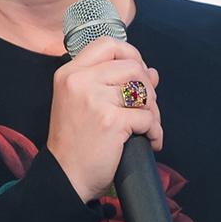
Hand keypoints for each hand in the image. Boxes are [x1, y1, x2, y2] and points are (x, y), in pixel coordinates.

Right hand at [46, 36, 162, 202]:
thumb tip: (152, 72)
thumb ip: (114, 84)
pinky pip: (148, 118)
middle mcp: (79, 81)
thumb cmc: (75, 144)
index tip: (139, 72)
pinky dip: (155, 132)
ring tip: (149, 126)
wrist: (65, 177)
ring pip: (143, 90)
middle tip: (147, 107)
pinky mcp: (110, 120)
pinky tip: (151, 142)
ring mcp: (94, 99)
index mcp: (69, 73)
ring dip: (154, 110)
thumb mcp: (84, 105)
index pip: (108, 44)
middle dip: (148, 87)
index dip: (131, 54)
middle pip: (132, 66)